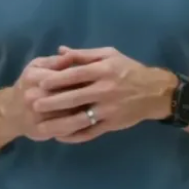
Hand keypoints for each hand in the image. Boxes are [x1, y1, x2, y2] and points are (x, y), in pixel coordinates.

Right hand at [0, 53, 95, 141]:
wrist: (11, 112)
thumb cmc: (29, 84)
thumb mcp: (38, 66)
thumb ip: (56, 61)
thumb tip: (72, 54)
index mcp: (35, 76)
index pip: (65, 75)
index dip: (85, 76)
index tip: (101, 75)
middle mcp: (34, 96)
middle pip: (68, 96)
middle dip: (88, 95)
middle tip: (108, 93)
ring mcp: (37, 116)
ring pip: (67, 114)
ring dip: (88, 112)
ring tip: (104, 108)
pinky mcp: (41, 131)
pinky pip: (65, 130)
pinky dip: (79, 128)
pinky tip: (93, 122)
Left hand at [31, 46, 174, 143]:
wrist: (154, 92)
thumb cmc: (128, 70)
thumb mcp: (109, 55)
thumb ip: (83, 55)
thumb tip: (60, 51)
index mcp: (103, 71)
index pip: (75, 75)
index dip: (56, 80)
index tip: (40, 84)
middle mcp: (105, 90)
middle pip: (74, 97)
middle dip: (52, 102)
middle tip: (34, 105)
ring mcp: (108, 110)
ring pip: (80, 119)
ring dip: (59, 123)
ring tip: (41, 126)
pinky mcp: (111, 124)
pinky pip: (90, 132)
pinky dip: (74, 136)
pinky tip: (60, 136)